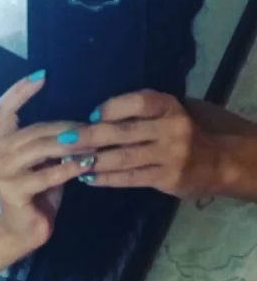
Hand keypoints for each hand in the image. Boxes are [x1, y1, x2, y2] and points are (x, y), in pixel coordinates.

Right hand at [0, 72, 92, 249]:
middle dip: (68, 127)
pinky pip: (47, 175)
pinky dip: (70, 168)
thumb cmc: (37, 192)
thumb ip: (50, 141)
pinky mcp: (12, 192)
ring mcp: (1, 173)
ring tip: (97, 142)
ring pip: (41, 148)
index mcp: (0, 141)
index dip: (22, 90)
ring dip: (73, 145)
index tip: (44, 74)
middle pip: (35, 129)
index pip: (4, 108)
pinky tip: (87, 165)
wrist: (22, 230)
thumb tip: (80, 119)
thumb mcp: (43, 160)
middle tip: (97, 126)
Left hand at [67, 90, 220, 197]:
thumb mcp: (165, 114)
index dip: (111, 108)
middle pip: (124, 132)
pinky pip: (129, 178)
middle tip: (64, 140)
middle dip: (90, 137)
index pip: (138, 102)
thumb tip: (91, 117)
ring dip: (93, 161)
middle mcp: (172, 128)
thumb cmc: (179, 134)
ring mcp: (171, 154)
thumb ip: (137, 113)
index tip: (89, 115)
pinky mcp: (167, 177)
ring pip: (123, 158)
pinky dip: (105, 178)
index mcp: (169, 107)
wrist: (216, 162)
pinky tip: (87, 178)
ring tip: (69, 161)